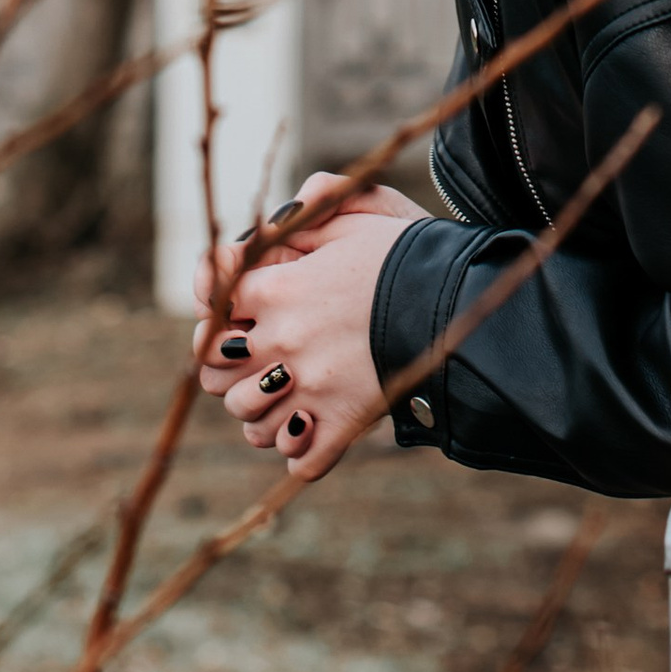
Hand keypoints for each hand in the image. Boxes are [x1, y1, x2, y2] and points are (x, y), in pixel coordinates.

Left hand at [193, 173, 423, 482]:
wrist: (458, 295)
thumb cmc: (405, 251)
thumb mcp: (352, 217)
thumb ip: (304, 214)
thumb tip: (277, 218)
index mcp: (277, 289)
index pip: (213, 306)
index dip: (221, 309)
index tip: (243, 312)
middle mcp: (281, 341)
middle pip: (216, 369)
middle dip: (231, 366)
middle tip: (258, 361)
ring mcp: (309, 387)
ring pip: (250, 421)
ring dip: (261, 411)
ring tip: (285, 399)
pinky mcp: (342, 423)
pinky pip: (299, 457)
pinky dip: (299, 449)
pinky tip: (311, 430)